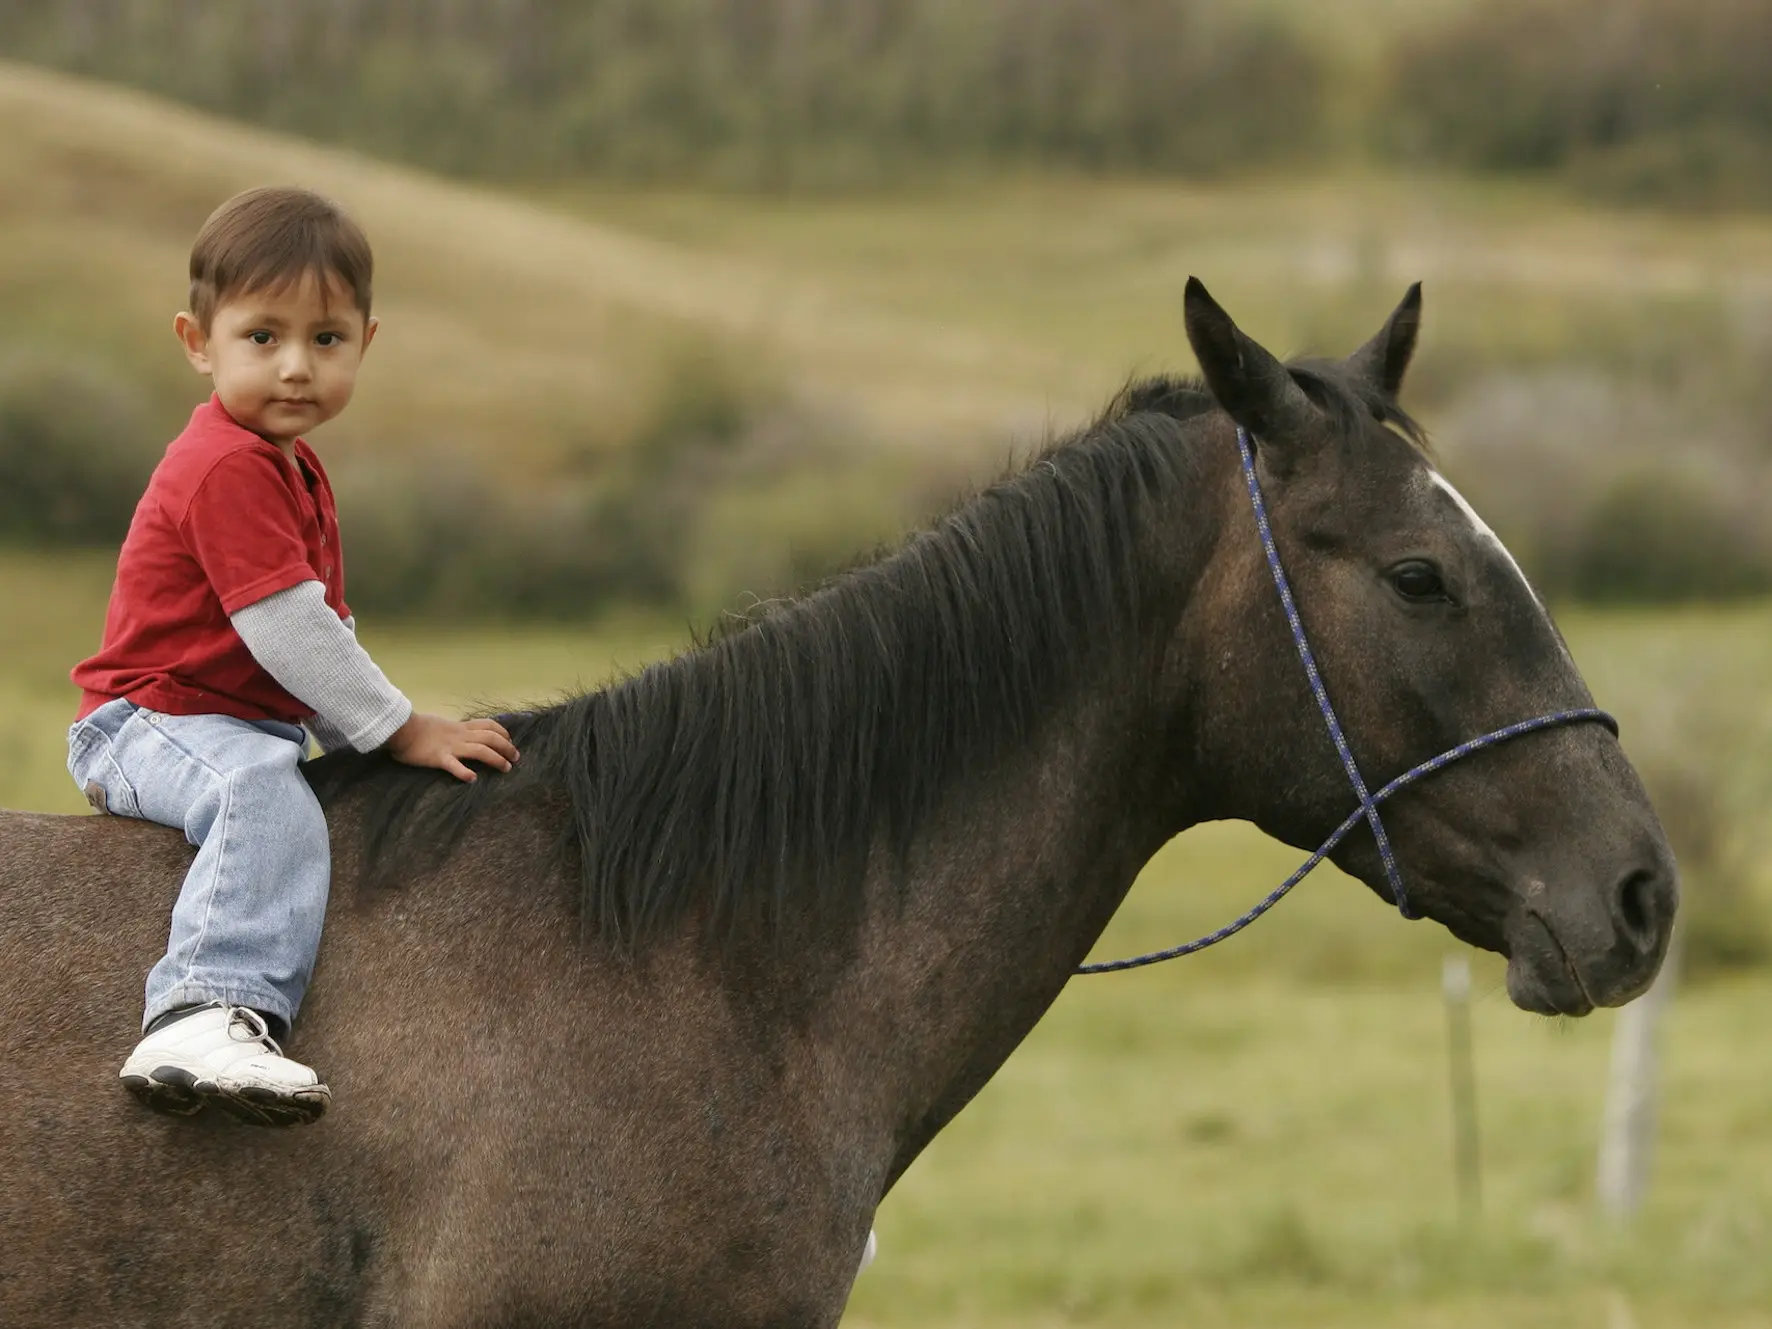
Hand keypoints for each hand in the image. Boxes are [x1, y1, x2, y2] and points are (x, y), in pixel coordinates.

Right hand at [386, 712, 518, 782]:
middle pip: (490, 738)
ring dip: (496, 759)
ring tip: (506, 768)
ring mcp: (450, 747)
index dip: (503, 732)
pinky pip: (453, 765)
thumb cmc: (417, 727)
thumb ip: (453, 731)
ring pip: (480, 750)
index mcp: (459, 727)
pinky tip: (472, 779)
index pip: (488, 725)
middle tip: (516, 758)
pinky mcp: (438, 758)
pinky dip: (464, 772)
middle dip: (507, 747)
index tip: (509, 741)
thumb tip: (463, 736)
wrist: (400, 729)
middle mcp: (459, 735)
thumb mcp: (441, 725)